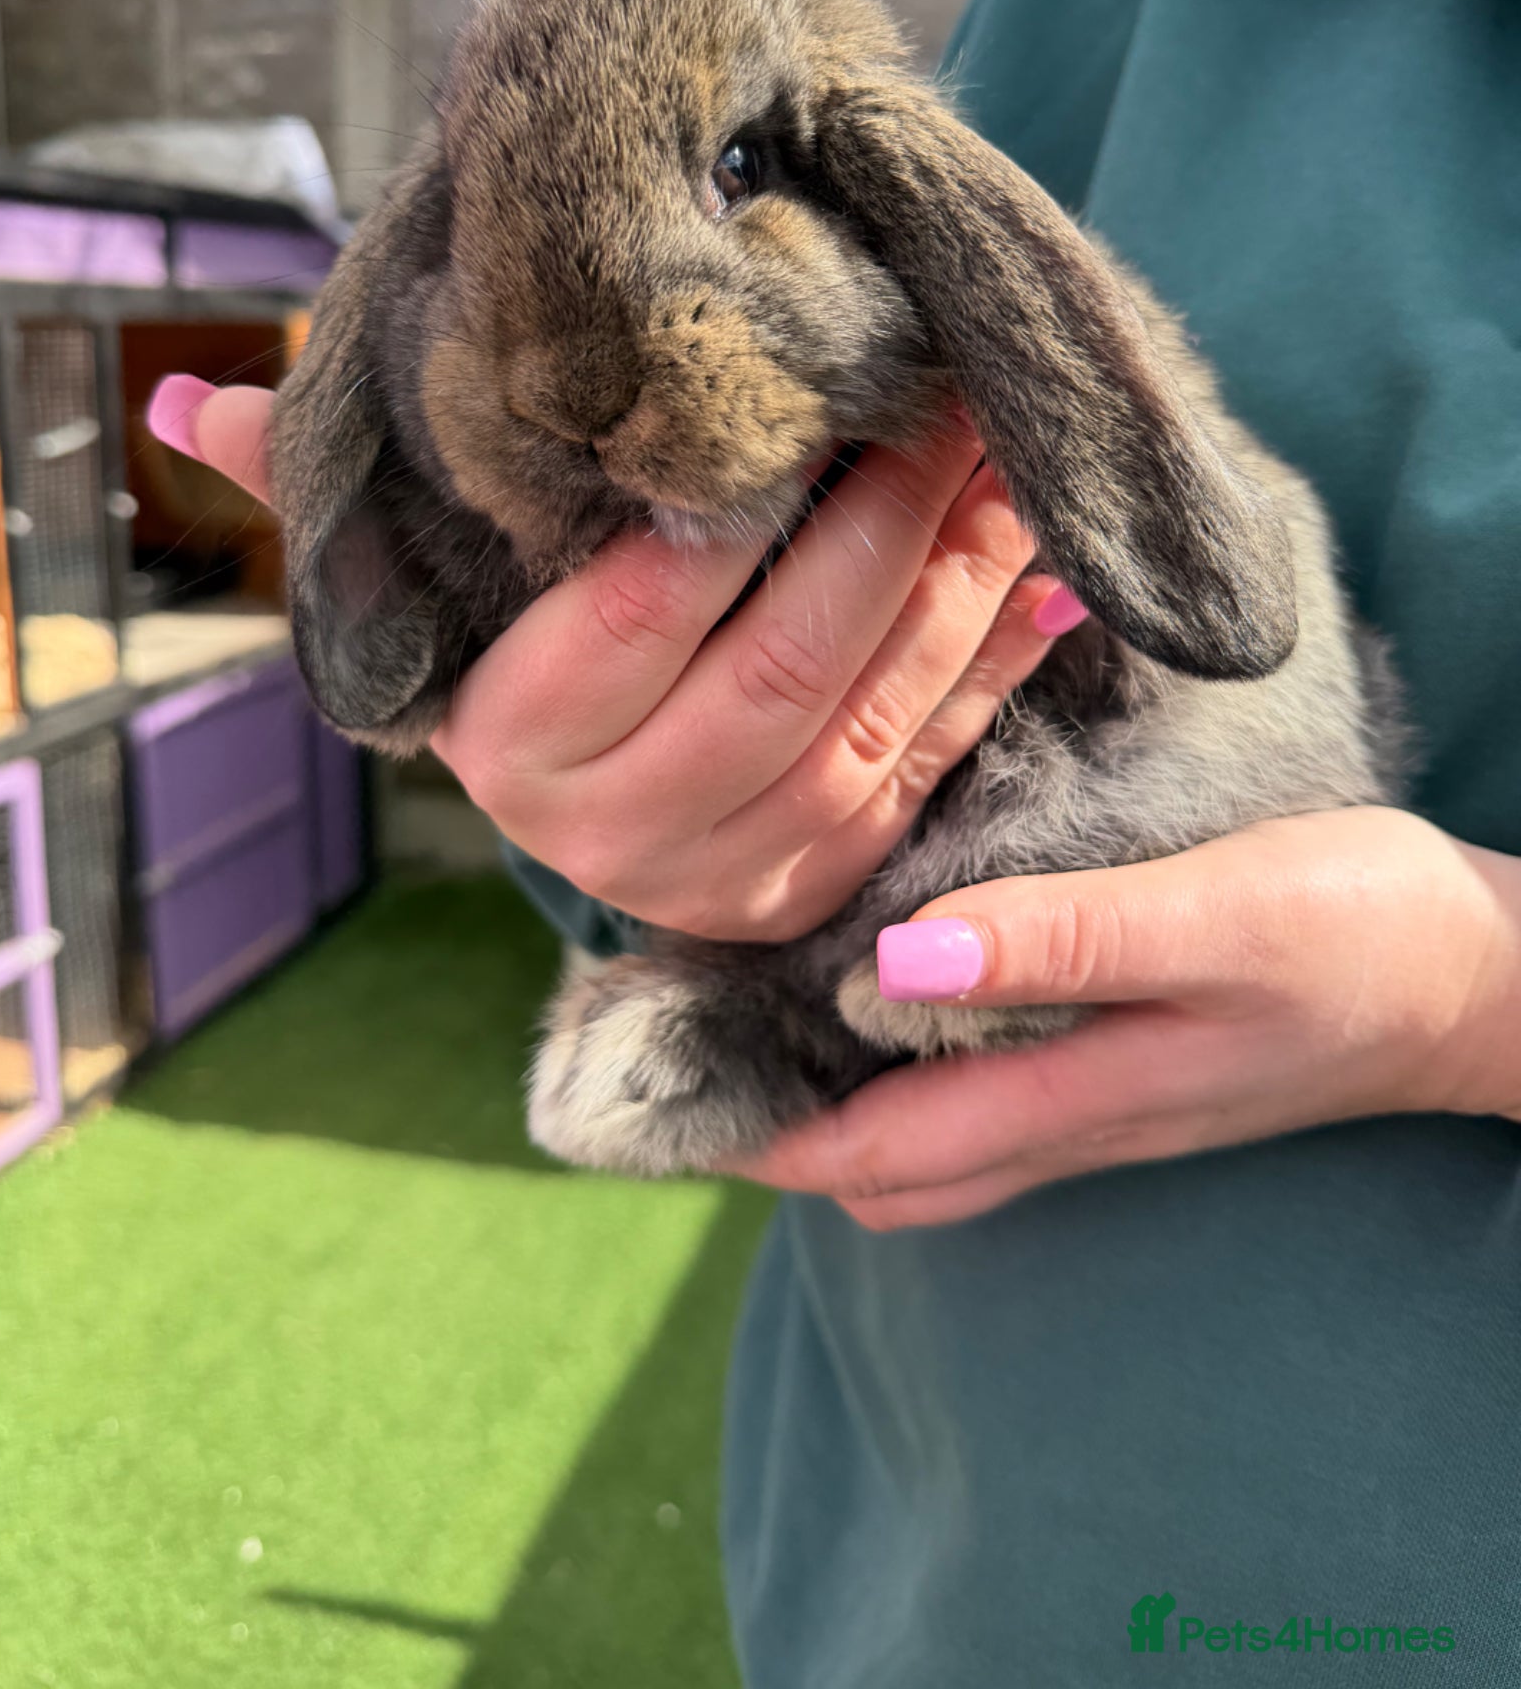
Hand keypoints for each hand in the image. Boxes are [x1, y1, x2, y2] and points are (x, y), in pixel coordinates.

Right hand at [147, 375, 1082, 940]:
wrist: (595, 811)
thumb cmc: (509, 656)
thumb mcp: (430, 589)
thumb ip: (338, 501)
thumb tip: (194, 409)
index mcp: (512, 745)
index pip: (637, 612)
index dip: (733, 505)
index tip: (803, 393)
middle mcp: (622, 828)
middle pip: (786, 665)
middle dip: (886, 519)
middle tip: (946, 389)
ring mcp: (744, 870)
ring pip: (880, 711)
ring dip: (965, 575)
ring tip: (1010, 451)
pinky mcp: (835, 880)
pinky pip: (938, 761)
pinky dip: (1002, 660)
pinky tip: (1050, 568)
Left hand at [737, 806, 1520, 1226]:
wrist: (1474, 976)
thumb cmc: (1353, 937)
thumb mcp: (1210, 922)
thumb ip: (1057, 938)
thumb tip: (885, 965)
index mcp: (1072, 1100)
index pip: (872, 1161)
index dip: (758, 1140)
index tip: (653, 1088)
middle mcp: (1069, 1119)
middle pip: (885, 1169)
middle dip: (777, 1129)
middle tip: (683, 1041)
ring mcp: (1098, 1098)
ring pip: (930, 1134)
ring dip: (838, 1094)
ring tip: (753, 1005)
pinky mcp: (1126, 1059)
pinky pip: (984, 1087)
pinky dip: (911, 1057)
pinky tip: (886, 976)